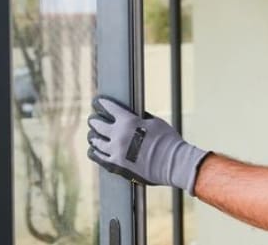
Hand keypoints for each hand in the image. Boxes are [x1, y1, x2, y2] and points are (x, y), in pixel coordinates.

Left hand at [86, 95, 209, 194]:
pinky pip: (99, 157)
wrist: (174, 164)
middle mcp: (118, 136)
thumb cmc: (168, 141)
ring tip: (93, 135)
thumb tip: (132, 114)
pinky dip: (94, 152)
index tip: (97, 101)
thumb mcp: (154, 121)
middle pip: (97, 124)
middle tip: (93, 119)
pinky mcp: (116, 166)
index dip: (100, 103)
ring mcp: (116, 152)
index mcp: (128, 121)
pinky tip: (93, 150)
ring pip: (95, 141)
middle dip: (94, 120)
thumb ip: (139, 117)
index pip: (107, 108)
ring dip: (93, 136)